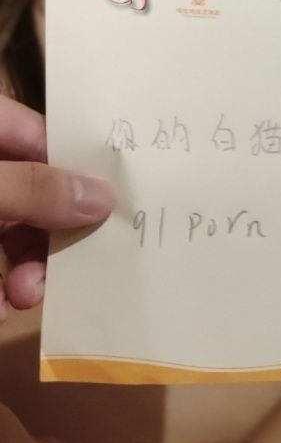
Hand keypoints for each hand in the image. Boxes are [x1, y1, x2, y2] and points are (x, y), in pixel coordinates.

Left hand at [0, 95, 115, 317]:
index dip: (79, 176)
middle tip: (43, 283)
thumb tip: (104, 198)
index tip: (108, 215)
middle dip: (43, 244)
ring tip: (13, 303)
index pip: (46, 140)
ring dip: (20, 273)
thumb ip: (32, 188)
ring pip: (7, 233)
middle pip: (32, 196)